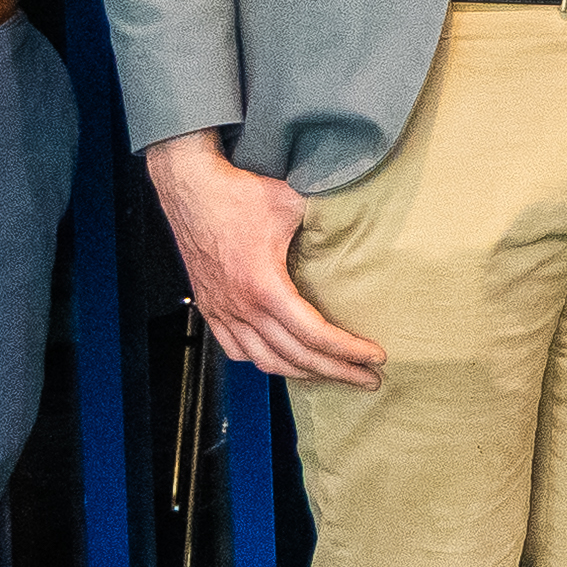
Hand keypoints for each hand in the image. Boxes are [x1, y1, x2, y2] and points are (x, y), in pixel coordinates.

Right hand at [148, 132, 388, 383]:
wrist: (190, 187)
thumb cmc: (239, 193)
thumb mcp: (294, 204)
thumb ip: (327, 224)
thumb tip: (361, 228)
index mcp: (264, 287)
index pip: (314, 335)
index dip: (348, 351)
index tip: (376, 357)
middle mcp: (241, 307)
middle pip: (296, 357)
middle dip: (337, 372)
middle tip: (369, 379)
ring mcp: (223, 311)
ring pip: (265, 361)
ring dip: (303, 373)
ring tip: (333, 374)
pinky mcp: (211, 308)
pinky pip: (236, 350)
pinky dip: (265, 362)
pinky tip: (285, 361)